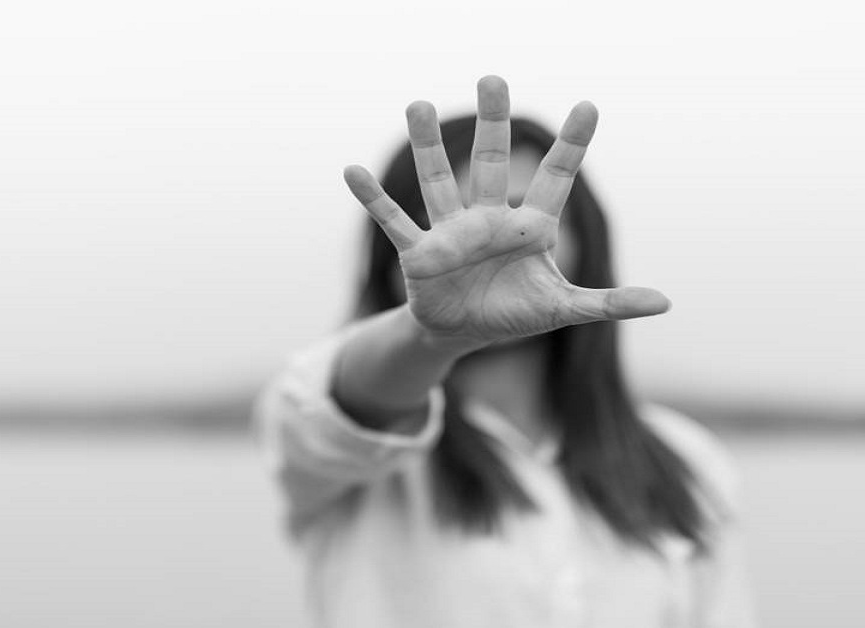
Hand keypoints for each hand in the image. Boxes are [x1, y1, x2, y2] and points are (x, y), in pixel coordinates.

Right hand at [344, 75, 669, 344]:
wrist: (463, 334)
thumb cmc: (515, 313)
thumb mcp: (564, 309)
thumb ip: (609, 303)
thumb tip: (666, 302)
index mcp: (529, 228)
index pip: (553, 179)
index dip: (571, 146)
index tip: (588, 106)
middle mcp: (488, 219)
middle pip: (490, 164)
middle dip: (492, 123)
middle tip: (493, 78)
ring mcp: (451, 233)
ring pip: (439, 182)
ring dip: (428, 147)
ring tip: (419, 105)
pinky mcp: (419, 254)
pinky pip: (393, 222)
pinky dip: (372, 199)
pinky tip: (351, 171)